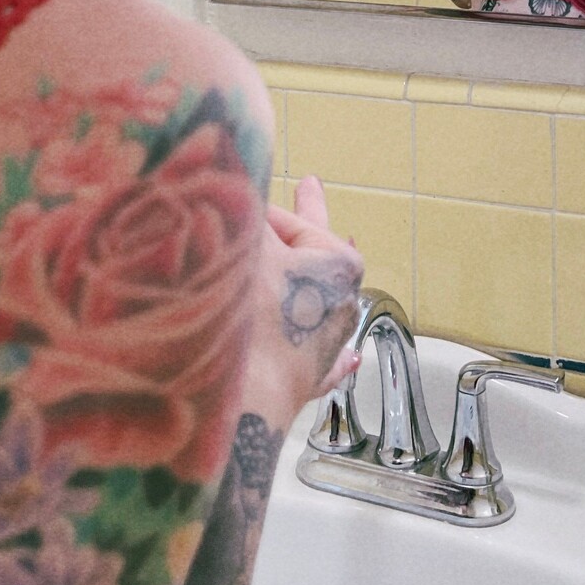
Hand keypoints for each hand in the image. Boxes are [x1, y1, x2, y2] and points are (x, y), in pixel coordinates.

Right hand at [244, 177, 362, 430]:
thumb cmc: (249, 313)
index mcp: (336, 263)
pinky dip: (329, 353)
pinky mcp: (306, 380)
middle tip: (311, 188)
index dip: (257, 210)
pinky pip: (322, 359)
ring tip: (339, 254)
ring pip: (317, 303)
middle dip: (304, 225)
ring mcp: (327, 344)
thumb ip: (245, 216)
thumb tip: (242, 196)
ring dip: (308, 285)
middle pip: (312, 254)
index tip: (233, 202)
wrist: (242, 396)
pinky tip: (351, 359)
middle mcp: (342, 302)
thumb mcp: (245, 246)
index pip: (291, 220)